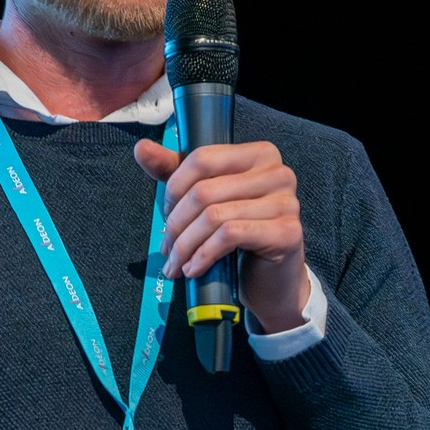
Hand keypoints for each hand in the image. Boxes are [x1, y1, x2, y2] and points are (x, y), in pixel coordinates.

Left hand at [132, 137, 308, 331]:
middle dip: (176, 225)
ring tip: (175, 265)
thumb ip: (174, 172)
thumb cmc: (238, 238)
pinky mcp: (287, 232)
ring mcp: (286, 202)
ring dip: (185, 246)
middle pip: (204, 191)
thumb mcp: (204, 200)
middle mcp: (277, 172)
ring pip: (214, 216)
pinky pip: (230, 236)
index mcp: (258, 155)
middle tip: (166, 248)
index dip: (174, 189)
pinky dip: (203, 255)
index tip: (167, 214)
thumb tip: (142, 148)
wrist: (270, 281)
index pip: (202, 159)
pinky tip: (194, 269)